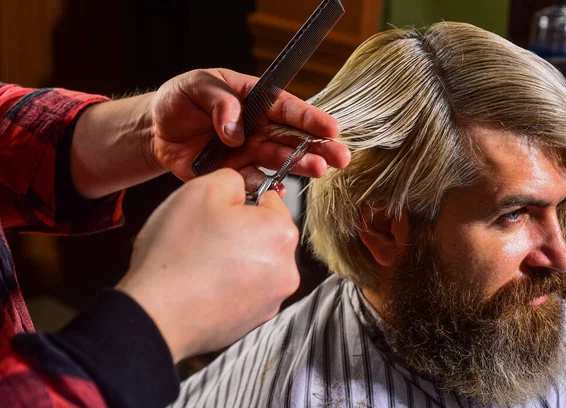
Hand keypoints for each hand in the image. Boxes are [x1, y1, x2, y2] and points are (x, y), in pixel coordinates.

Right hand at [115, 168, 299, 361]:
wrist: (156, 315)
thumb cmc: (178, 255)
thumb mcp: (201, 190)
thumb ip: (232, 179)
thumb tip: (241, 186)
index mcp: (280, 233)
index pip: (271, 200)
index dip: (242, 199)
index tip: (220, 209)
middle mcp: (286, 269)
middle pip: (265, 234)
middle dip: (239, 230)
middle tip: (204, 235)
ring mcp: (272, 299)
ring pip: (255, 263)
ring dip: (234, 258)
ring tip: (200, 261)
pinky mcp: (255, 320)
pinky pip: (245, 290)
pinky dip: (228, 284)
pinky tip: (202, 283)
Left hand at [148, 68, 349, 179]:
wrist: (156, 131)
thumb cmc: (179, 100)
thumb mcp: (196, 86)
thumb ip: (218, 101)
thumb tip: (235, 130)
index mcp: (255, 101)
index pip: (288, 108)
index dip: (311, 118)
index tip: (332, 128)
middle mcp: (258, 128)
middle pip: (294, 137)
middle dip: (319, 146)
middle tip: (340, 157)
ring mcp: (249, 153)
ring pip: (281, 160)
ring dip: (301, 166)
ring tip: (320, 170)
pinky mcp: (235, 174)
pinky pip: (255, 183)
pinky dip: (267, 188)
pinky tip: (279, 191)